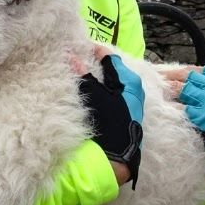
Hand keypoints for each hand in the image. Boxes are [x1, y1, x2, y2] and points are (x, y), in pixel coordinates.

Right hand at [78, 50, 143, 187]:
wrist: (113, 159)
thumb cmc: (107, 123)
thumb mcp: (93, 96)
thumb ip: (83, 74)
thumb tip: (72, 56)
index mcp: (129, 81)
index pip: (110, 58)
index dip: (95, 50)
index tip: (79, 46)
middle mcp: (132, 89)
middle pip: (110, 69)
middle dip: (93, 63)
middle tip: (75, 58)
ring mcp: (128, 102)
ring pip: (108, 82)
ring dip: (94, 77)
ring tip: (75, 72)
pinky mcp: (122, 113)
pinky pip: (108, 94)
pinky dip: (97, 89)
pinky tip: (84, 90)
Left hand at [178, 68, 204, 171]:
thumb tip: (191, 75)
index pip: (198, 71)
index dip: (193, 80)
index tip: (193, 87)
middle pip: (189, 80)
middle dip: (189, 88)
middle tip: (193, 98)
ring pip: (186, 92)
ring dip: (188, 100)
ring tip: (198, 107)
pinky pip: (188, 110)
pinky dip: (192, 114)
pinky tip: (202, 118)